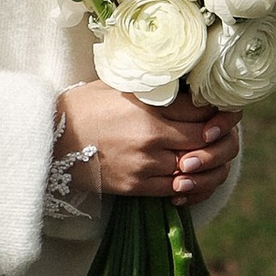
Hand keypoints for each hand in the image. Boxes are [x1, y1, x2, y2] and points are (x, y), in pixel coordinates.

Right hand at [57, 82, 234, 203]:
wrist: (51, 139)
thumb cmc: (85, 106)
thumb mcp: (121, 86)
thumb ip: (157, 89)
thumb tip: (191, 88)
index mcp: (148, 107)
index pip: (202, 110)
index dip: (220, 111)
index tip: (224, 110)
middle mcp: (151, 137)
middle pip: (204, 140)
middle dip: (219, 138)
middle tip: (222, 133)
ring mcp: (144, 164)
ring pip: (194, 168)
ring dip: (208, 163)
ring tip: (210, 155)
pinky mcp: (136, 186)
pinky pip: (176, 189)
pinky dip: (190, 184)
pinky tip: (190, 175)